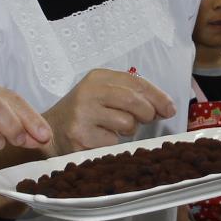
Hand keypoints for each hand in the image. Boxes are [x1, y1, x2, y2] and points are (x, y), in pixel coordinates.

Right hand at [43, 68, 175, 154]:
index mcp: (97, 77)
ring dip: (128, 130)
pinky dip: (113, 143)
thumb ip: (132, 96)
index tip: (170, 108)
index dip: (158, 96)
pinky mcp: (80, 136)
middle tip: (146, 120)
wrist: (50, 131)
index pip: (136, 82)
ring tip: (113, 128)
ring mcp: (83, 114)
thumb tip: (166, 108)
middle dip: (147, 113)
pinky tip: (100, 139)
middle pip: (134, 101)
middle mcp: (88, 92)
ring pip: (126, 123)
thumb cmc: (84, 113)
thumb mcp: (104, 94)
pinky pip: (113, 141)